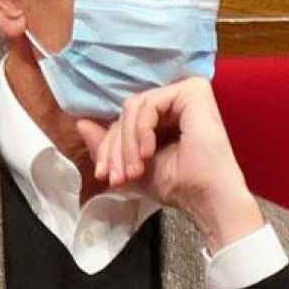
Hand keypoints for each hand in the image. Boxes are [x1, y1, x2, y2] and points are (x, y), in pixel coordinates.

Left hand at [74, 77, 263, 251]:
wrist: (208, 197)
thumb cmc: (179, 186)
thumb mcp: (134, 166)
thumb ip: (110, 145)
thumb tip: (80, 123)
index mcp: (166, 117)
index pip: (126, 119)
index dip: (110, 146)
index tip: (106, 176)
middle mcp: (176, 101)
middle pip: (127, 112)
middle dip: (116, 147)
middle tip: (118, 177)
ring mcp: (185, 93)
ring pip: (134, 106)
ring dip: (126, 142)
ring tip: (134, 170)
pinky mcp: (192, 91)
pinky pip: (149, 103)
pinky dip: (140, 130)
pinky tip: (148, 153)